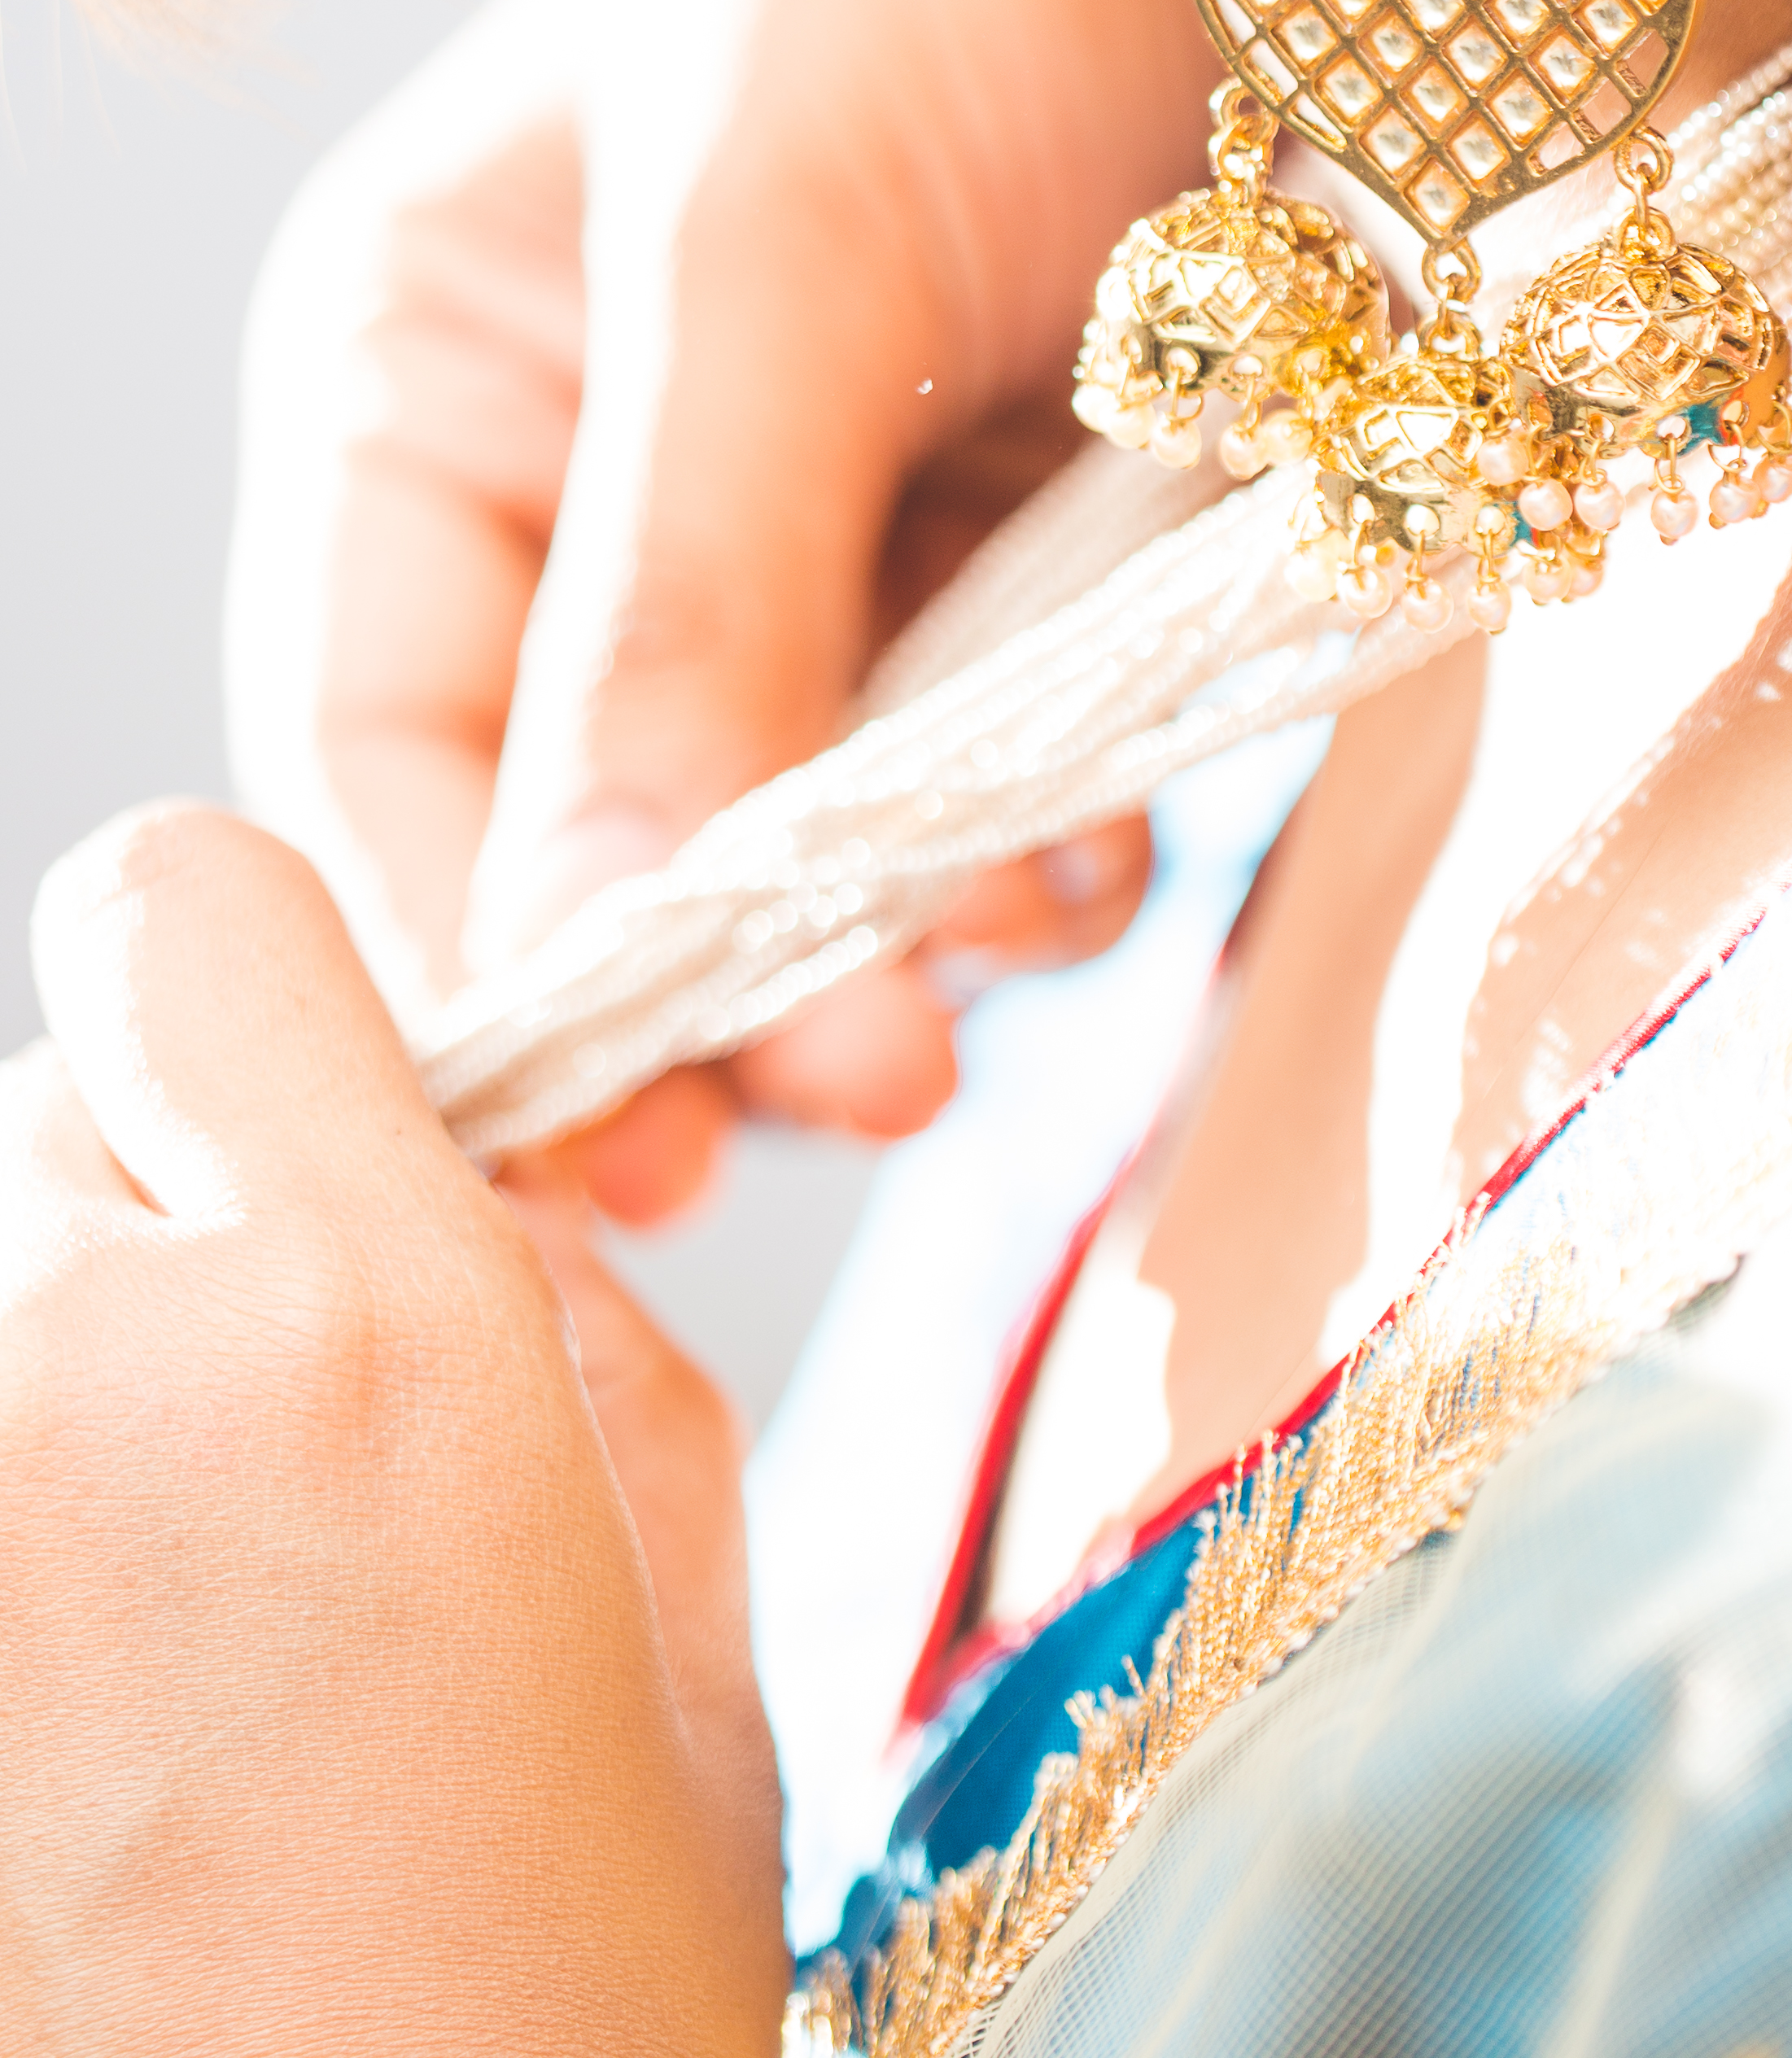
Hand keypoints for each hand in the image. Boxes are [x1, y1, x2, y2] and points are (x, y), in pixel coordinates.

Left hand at [0, 805, 782, 2051]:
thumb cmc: (535, 2043)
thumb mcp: (675, 1655)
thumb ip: (572, 1344)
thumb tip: (476, 1206)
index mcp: (345, 1330)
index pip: (178, 898)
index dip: (262, 996)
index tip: (335, 1139)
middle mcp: (49, 1374)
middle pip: (48, 1111)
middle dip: (161, 1231)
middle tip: (262, 1477)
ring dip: (55, 1404)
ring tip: (151, 1658)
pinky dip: (14, 1536)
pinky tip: (76, 1737)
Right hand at [229, 0, 1214, 1217]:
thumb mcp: (775, 247)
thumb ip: (686, 594)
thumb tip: (595, 949)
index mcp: (430, 374)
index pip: (372, 747)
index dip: (474, 963)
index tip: (614, 1151)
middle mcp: (592, 473)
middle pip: (591, 837)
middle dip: (727, 972)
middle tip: (869, 1070)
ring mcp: (806, 526)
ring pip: (803, 843)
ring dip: (911, 925)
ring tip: (1019, 912)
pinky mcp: (1001, 551)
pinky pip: (983, 780)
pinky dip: (1041, 845)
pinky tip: (1106, 835)